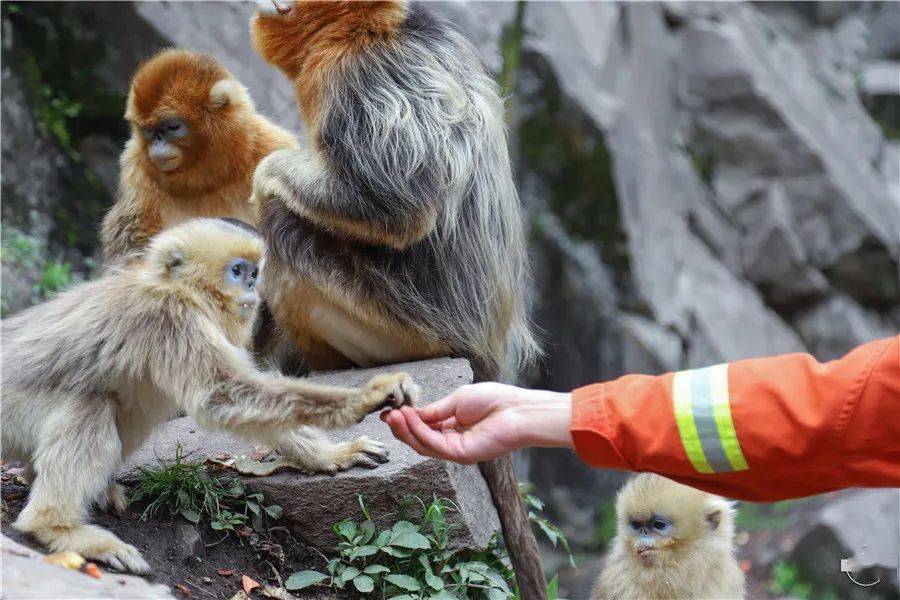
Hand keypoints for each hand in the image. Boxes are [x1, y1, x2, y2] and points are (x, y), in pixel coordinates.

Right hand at [380, 382, 573, 463]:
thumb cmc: (494, 401)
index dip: (406, 420)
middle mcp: (452, 442)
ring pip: (422, 445)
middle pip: (419, 439)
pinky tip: (409, 417)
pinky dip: (419, 431)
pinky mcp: (460, 455)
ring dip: (406, 430)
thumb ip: (434, 411)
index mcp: (452, 427)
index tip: (389, 411)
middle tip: (386, 415)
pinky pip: (433, 444)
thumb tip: (411, 413)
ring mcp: (455, 451)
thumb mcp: (456, 401)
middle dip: (401, 427)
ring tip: (393, 415)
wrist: (517, 410)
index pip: (424, 427)